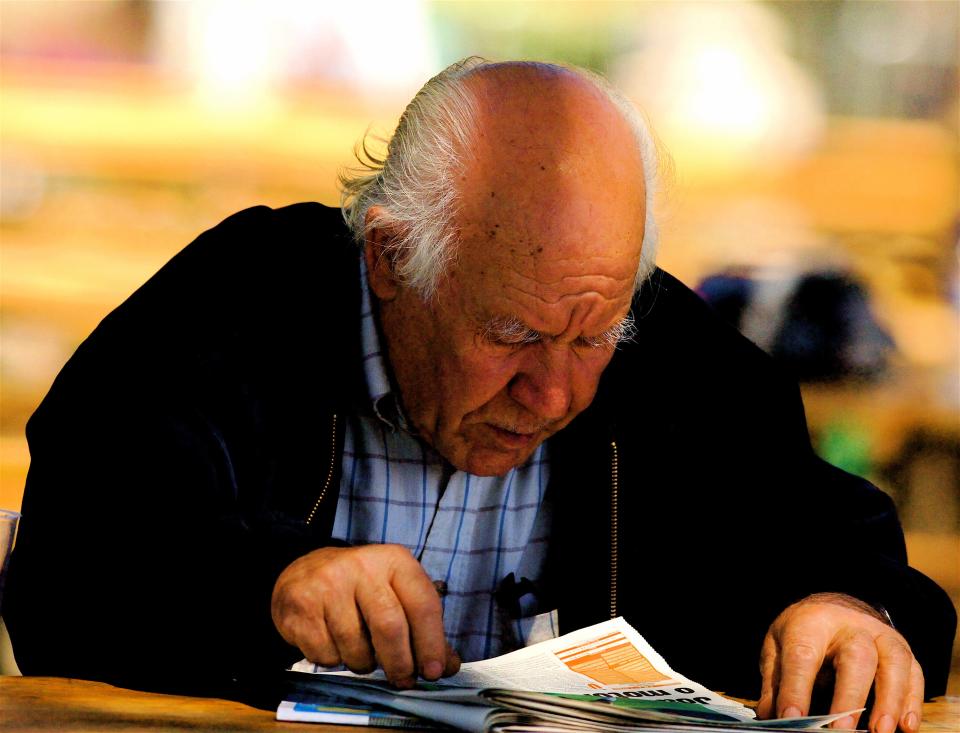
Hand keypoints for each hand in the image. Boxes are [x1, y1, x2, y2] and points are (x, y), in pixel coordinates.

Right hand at [271, 544, 460, 687]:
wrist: (305, 573)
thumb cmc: (361, 588)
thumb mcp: (396, 594)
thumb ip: (423, 628)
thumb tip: (445, 666)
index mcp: (394, 560)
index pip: (422, 603)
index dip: (431, 642)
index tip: (434, 671)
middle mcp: (362, 566)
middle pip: (389, 626)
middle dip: (400, 662)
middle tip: (404, 679)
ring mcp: (328, 584)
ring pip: (355, 647)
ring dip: (364, 664)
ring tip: (363, 654)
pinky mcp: (301, 605)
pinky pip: (325, 654)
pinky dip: (334, 661)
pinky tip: (334, 645)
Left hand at [757, 593, 922, 732]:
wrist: (832, 606)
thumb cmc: (802, 632)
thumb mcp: (778, 648)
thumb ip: (775, 682)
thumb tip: (773, 717)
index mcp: (810, 623)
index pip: (802, 655)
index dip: (797, 688)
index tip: (792, 718)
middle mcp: (849, 625)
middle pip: (856, 655)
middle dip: (850, 696)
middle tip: (842, 729)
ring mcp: (879, 634)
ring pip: (893, 661)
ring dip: (889, 700)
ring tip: (881, 731)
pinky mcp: (901, 649)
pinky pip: (914, 672)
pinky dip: (913, 700)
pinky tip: (907, 725)